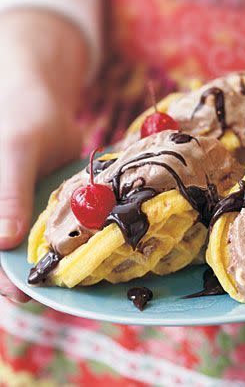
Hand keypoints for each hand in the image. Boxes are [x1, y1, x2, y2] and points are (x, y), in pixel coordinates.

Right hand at [0, 9, 88, 301]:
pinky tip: (86, 252)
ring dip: (51, 264)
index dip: (0, 276)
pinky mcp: (47, 208)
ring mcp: (23, 213)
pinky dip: (69, 241)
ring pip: (34, 248)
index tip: (22, 293)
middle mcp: (2, 214)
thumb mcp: (15, 152)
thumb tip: (3, 243)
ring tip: (75, 281)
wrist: (43, 100)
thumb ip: (7, 194)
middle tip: (55, 293)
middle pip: (8, 256)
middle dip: (27, 276)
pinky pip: (56, 230)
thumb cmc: (20, 118)